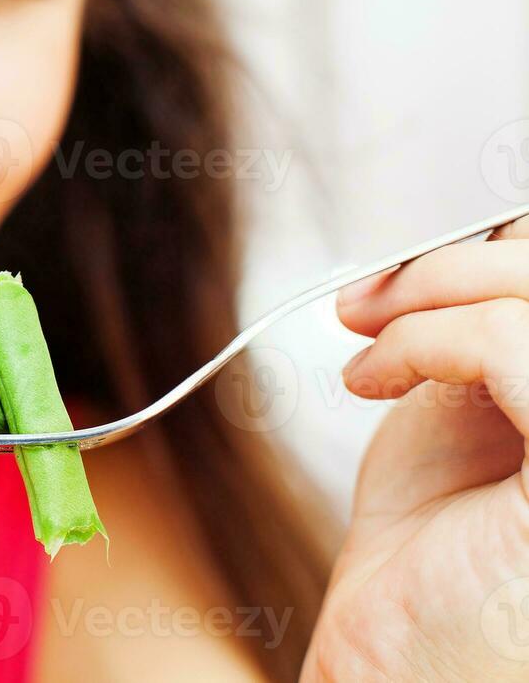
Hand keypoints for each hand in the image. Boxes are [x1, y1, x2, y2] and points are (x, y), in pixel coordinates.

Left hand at [303, 216, 528, 680]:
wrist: (391, 660)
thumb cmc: (437, 551)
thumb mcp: (477, 411)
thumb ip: (497, 329)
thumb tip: (491, 237)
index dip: (506, 252)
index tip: (407, 272)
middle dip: (458, 261)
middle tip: (366, 297)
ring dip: (434, 290)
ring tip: (365, 335)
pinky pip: (520, 346)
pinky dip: (429, 337)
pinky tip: (372, 377)